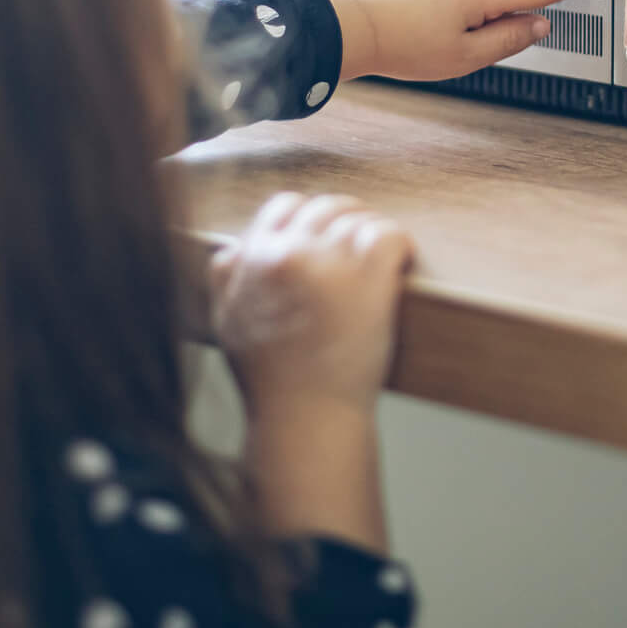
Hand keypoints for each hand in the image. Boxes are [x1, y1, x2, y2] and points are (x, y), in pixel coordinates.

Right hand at [209, 192, 413, 417]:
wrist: (306, 421)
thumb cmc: (270, 381)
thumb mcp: (227, 324)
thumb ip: (226, 279)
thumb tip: (232, 249)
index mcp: (254, 259)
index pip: (284, 206)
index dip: (306, 218)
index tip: (322, 237)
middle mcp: (289, 253)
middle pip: (325, 207)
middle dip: (342, 221)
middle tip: (357, 246)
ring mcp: (331, 263)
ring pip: (357, 218)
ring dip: (370, 233)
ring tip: (379, 256)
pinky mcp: (370, 279)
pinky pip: (388, 234)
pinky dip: (399, 242)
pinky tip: (400, 258)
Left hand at [323, 0, 602, 80]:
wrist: (352, 24)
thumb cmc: (402, 44)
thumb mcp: (464, 59)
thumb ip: (509, 41)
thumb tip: (538, 25)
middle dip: (485, 20)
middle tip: (449, 45)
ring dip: (456, 11)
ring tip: (423, 32)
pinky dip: (436, 2)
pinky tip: (411, 17)